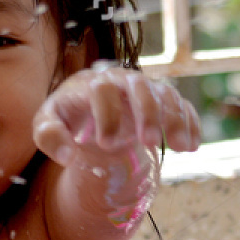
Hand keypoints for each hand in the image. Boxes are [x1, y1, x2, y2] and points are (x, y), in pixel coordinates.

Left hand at [33, 63, 199, 170]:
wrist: (87, 105)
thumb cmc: (66, 116)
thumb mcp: (47, 125)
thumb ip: (49, 137)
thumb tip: (67, 157)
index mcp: (92, 84)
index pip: (103, 90)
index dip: (107, 115)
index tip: (104, 144)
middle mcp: (122, 82)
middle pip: (141, 87)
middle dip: (148, 113)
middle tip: (149, 143)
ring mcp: (145, 90)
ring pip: (166, 94)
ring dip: (176, 119)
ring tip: (181, 148)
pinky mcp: (162, 101)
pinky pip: (182, 105)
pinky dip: (190, 122)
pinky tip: (192, 145)